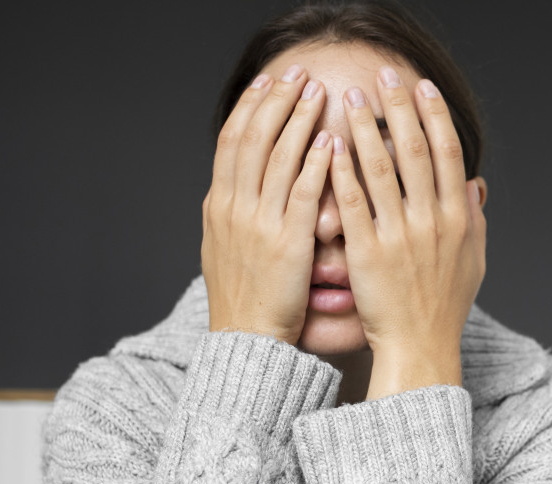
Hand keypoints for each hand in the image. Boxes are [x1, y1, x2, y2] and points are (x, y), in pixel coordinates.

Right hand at [201, 65, 331, 345]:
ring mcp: (258, 223)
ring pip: (276, 157)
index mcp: (219, 206)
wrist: (246, 341)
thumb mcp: (228, 250)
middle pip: (252, 138)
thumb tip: (241, 188)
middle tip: (296, 73)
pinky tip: (331, 140)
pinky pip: (300, 193)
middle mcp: (233, 208)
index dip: (249, 108)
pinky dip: (315, 163)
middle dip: (275, 101)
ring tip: (317, 92)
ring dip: (297, 119)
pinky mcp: (285, 243)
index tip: (266, 83)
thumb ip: (237, 215)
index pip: (230, 142)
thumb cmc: (246, 301)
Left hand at [328, 66, 485, 359]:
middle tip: (384, 75)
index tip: (423, 88)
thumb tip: (475, 185)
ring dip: (365, 129)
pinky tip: (330, 145)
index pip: (448, 154)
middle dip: (400, 108)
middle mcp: (432, 222)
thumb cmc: (444, 310)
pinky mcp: (368, 253)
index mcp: (458, 220)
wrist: (421, 348)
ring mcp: (399, 237)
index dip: (435, 117)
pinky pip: (353, 203)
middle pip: (416, 151)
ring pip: (382, 170)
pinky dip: (342, 171)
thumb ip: (475, 221)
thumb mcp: (473, 263)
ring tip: (351, 98)